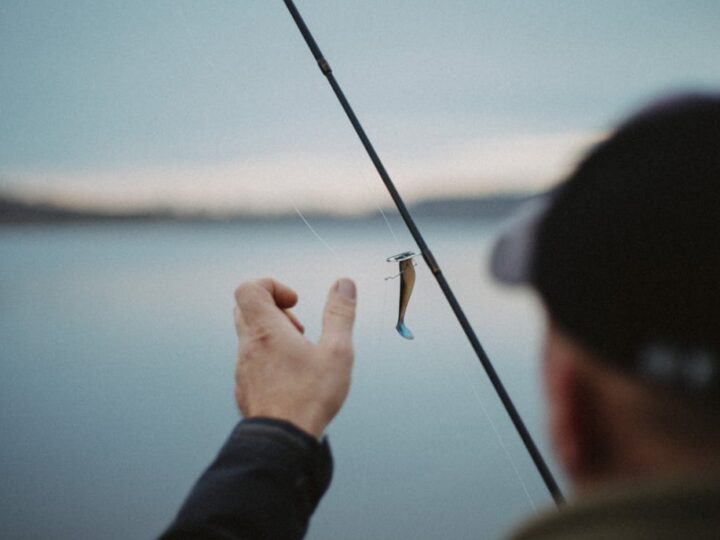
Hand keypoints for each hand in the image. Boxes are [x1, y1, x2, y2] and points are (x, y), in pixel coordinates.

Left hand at [233, 278, 356, 437]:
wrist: (281, 441)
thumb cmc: (308, 398)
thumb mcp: (337, 351)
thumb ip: (340, 314)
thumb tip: (343, 285)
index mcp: (265, 331)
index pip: (250, 289)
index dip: (273, 286)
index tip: (295, 302)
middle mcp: (248, 346)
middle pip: (247, 309)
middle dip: (275, 310)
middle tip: (298, 328)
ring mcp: (243, 368)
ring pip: (250, 337)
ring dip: (273, 336)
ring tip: (300, 354)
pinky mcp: (245, 388)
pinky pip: (251, 361)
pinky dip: (269, 358)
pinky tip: (292, 377)